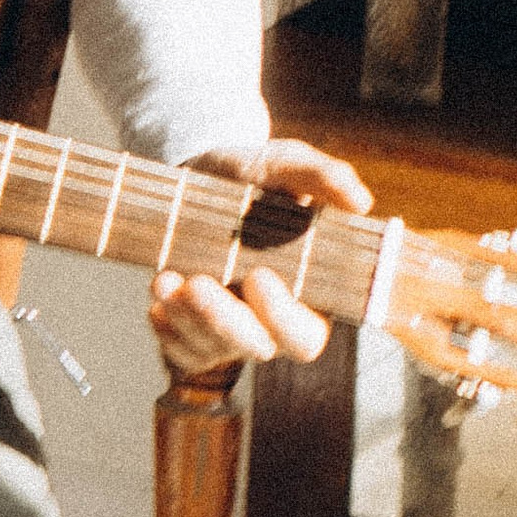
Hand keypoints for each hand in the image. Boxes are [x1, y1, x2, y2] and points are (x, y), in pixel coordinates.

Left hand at [149, 136, 371, 379]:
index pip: (307, 333)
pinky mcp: (197, 329)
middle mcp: (272, 321)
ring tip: (165, 281)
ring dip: (187, 320)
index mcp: (309, 294)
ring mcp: (233, 329)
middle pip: (258, 347)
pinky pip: (184, 352)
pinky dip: (168, 333)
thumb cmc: (260, 174)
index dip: (284, 317)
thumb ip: (323, 177)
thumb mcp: (287, 164)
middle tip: (198, 283)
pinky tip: (157, 305)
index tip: (260, 277)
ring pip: (213, 349)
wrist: (204, 172)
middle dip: (224, 321)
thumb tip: (359, 200)